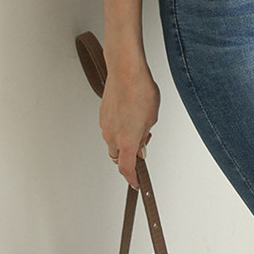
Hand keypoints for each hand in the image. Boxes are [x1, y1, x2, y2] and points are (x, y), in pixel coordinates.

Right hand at [100, 59, 159, 188]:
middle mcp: (112, 135)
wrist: (126, 70)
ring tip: (139, 121)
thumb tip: (140, 144)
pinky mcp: (102, 113)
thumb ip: (144, 135)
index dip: (132, 178)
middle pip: (118, 156)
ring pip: (113, 140)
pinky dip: (119, 126)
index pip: (127, 168)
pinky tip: (129, 112)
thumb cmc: (140, 90)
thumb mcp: (152, 117)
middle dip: (129, 154)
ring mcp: (105, 124)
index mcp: (126, 140)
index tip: (136, 182)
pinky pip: (110, 127)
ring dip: (124, 138)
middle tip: (143, 142)